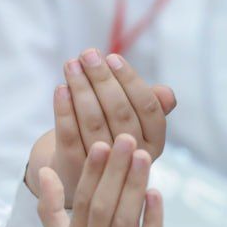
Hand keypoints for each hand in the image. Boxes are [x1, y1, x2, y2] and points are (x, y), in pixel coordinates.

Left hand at [25, 50, 175, 206]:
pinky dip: (63, 110)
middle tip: (88, 54)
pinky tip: (60, 89)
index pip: (148, 108)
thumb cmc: (112, 135)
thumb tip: (166, 93)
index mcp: (155, 143)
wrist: (82, 172)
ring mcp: (105, 166)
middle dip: (102, 79)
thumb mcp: (135, 121)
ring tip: (71, 65)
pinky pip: (69, 135)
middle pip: (120, 112)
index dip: (130, 81)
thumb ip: (149, 106)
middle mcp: (133, 157)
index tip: (113, 58)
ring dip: (81, 89)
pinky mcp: (76, 169)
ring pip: (93, 121)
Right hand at [38, 135, 166, 226]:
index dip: (90, 174)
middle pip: (100, 208)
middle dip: (113, 172)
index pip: (78, 204)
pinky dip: (153, 218)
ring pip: (123, 223)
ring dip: (133, 186)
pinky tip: (157, 193)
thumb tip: (46, 171)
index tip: (99, 143)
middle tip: (126, 139)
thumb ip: (54, 214)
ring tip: (143, 156)